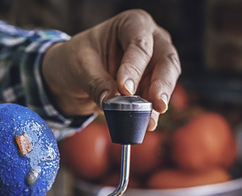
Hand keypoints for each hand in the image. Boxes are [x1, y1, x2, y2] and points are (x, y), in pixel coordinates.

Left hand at [41, 9, 181, 130]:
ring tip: (149, 120)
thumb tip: (113, 102)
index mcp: (132, 24)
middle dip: (161, 84)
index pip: (140, 44)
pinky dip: (152, 113)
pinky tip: (147, 124)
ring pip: (167, 82)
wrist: (74, 76)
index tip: (125, 89)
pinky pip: (157, 100)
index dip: (134, 67)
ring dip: (158, 102)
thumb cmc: (78, 59)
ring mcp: (155, 64)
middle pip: (165, 60)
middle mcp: (151, 40)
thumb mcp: (81, 67)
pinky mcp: (153, 87)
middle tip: (156, 104)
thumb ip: (98, 83)